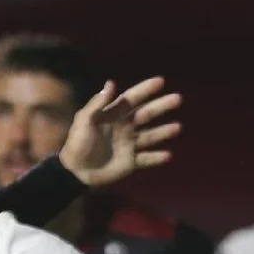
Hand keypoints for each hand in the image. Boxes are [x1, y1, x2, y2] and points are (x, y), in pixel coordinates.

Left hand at [59, 77, 181, 187]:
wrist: (75, 172)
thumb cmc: (77, 144)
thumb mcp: (84, 121)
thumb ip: (97, 103)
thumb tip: (111, 82)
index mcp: (113, 116)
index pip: (132, 99)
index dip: (145, 89)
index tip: (161, 81)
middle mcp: (124, 128)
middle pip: (146, 114)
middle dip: (161, 106)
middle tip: (178, 98)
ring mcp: (128, 145)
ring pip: (150, 136)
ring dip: (164, 131)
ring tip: (177, 128)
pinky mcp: (130, 162)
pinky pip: (146, 159)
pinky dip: (157, 158)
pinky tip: (168, 155)